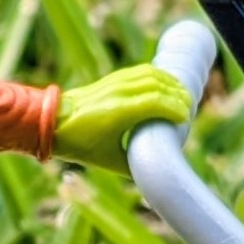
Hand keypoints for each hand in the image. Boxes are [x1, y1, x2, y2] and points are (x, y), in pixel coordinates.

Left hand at [52, 62, 193, 169]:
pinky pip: (142, 71)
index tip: (185, 120)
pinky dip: (159, 76)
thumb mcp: (110, 161)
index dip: (175, 109)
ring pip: (151, 74)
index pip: (156, 102)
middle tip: (189, 108)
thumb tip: (158, 172)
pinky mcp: (112, 79)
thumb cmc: (82, 145)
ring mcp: (114, 83)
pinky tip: (168, 85)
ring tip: (183, 95)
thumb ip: (135, 164)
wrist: (54, 124)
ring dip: (170, 83)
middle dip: (178, 95)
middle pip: (158, 86)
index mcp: (117, 113)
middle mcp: (117, 94)